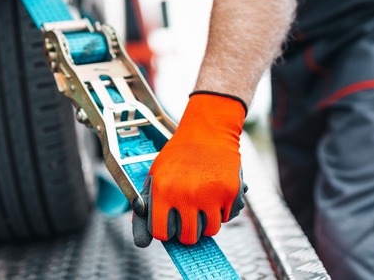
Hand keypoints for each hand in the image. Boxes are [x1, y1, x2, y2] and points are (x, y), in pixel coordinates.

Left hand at [132, 92, 247, 246]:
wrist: (208, 131)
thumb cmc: (179, 155)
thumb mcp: (156, 175)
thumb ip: (147, 207)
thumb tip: (142, 242)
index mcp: (163, 190)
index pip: (162, 233)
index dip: (166, 231)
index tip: (170, 223)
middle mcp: (186, 194)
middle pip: (189, 237)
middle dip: (188, 229)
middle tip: (189, 213)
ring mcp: (210, 194)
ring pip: (210, 231)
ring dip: (207, 222)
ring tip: (203, 203)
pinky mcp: (230, 191)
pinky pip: (226, 217)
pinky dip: (223, 211)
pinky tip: (216, 194)